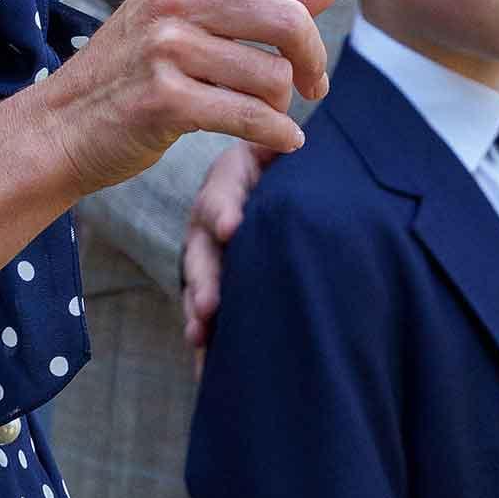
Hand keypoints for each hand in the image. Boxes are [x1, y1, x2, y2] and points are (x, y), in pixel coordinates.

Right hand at [28, 0, 338, 200]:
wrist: (62, 126)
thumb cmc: (138, 67)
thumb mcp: (191, 19)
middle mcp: (173, 2)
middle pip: (285, 22)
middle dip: (312, 59)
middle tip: (316, 82)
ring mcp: (165, 50)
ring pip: (273, 77)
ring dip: (283, 103)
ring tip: (268, 111)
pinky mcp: (166, 101)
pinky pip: (251, 116)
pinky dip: (278, 133)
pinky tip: (286, 139)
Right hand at [183, 135, 282, 369]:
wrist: (279, 181)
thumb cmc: (285, 161)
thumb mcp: (279, 146)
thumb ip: (283, 147)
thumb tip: (300, 141)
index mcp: (229, 178)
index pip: (221, 194)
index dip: (224, 211)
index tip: (231, 229)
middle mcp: (211, 217)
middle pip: (202, 248)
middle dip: (205, 278)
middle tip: (209, 305)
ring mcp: (208, 250)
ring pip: (198, 281)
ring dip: (198, 308)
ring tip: (200, 333)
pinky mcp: (213, 278)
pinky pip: (203, 306)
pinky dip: (204, 331)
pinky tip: (204, 356)